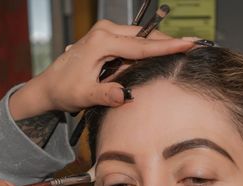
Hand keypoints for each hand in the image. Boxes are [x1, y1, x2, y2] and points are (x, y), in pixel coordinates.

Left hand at [10, 19, 194, 117]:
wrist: (49, 86)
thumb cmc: (64, 90)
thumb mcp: (84, 96)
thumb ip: (105, 95)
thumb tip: (123, 96)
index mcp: (102, 42)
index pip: (142, 45)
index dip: (168, 45)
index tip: (190, 43)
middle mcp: (105, 31)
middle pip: (145, 36)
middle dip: (168, 41)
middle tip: (193, 45)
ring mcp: (105, 32)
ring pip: (140, 37)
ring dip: (157, 45)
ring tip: (181, 50)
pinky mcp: (106, 38)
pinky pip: (132, 41)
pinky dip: (146, 48)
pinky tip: (158, 55)